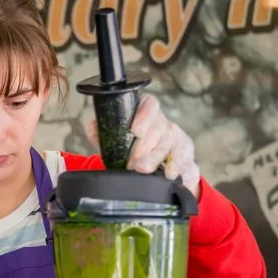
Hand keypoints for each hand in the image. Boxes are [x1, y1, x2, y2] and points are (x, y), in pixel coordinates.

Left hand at [85, 94, 201, 199]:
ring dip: (154, 158)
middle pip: (157, 129)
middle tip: (132, 161)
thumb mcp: (120, 142)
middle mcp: (163, 123)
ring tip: (142, 169)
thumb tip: (91, 125)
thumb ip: (104, 135)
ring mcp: (176, 138)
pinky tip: (168, 173)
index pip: (150, 104)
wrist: (165, 168)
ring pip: (167, 144)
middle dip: (143, 146)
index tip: (135, 130)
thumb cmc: (138, 150)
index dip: (143, 115)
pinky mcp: (185, 153)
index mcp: (147, 114)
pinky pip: (183, 157)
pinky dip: (175, 165)